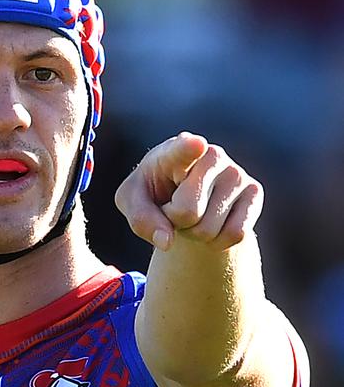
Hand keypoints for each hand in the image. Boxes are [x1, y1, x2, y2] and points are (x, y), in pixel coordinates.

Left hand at [115, 132, 263, 251]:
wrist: (183, 195)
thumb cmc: (152, 192)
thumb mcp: (132, 201)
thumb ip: (141, 218)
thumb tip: (166, 242)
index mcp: (174, 151)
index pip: (182, 149)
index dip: (188, 149)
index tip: (196, 145)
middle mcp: (211, 155)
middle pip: (188, 212)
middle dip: (175, 221)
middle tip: (173, 208)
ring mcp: (236, 173)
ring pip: (210, 229)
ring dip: (194, 233)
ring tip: (191, 214)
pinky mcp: (254, 193)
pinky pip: (234, 235)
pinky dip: (216, 241)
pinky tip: (210, 222)